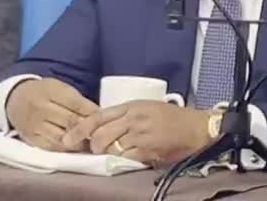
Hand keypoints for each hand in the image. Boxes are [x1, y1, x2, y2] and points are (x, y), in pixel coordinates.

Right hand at [5, 77, 98, 151]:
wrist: (15, 99)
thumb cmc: (44, 92)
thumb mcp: (60, 88)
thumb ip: (77, 101)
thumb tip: (99, 115)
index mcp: (51, 91)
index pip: (77, 104)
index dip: (93, 114)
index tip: (106, 120)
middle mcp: (41, 108)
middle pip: (70, 122)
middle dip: (89, 130)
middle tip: (103, 136)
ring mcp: (34, 125)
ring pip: (62, 138)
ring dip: (80, 143)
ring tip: (93, 145)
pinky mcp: (31, 139)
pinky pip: (51, 147)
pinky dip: (66, 150)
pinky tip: (77, 149)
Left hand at [63, 100, 212, 166]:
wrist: (197, 128)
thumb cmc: (173, 118)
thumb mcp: (147, 108)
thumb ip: (125, 116)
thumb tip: (101, 127)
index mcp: (132, 106)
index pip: (98, 115)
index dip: (81, 128)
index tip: (69, 138)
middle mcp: (134, 118)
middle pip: (100, 133)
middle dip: (92, 144)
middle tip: (93, 150)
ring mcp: (140, 134)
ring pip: (110, 146)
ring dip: (106, 153)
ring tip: (110, 154)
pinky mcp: (148, 150)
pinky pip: (125, 157)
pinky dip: (121, 160)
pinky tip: (125, 159)